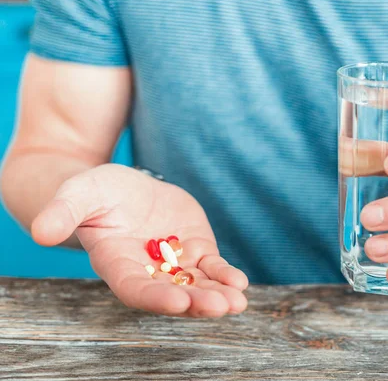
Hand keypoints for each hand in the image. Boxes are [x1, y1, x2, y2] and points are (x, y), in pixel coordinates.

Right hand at [31, 164, 247, 316]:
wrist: (122, 189)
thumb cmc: (95, 192)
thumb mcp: (78, 194)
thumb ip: (62, 212)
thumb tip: (39, 232)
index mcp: (117, 264)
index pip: (135, 289)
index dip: (155, 297)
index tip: (178, 302)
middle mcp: (148, 271)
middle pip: (172, 293)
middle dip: (196, 301)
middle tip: (220, 307)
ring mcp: (174, 263)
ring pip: (197, 285)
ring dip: (217, 295)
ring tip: (237, 303)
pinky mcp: (195, 249)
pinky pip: (212, 267)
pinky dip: (225, 275)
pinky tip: (239, 282)